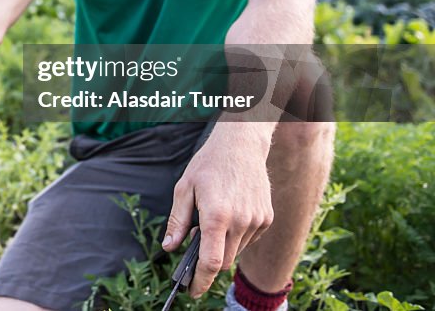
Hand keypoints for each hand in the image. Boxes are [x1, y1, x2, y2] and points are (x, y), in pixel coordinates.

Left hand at [162, 125, 273, 296]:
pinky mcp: (266, 218)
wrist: (241, 145)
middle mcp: (241, 222)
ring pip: (235, 251)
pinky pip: (248, 240)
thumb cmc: (209, 164)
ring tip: (212, 219)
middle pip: (222, 261)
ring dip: (222, 246)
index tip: (192, 291)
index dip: (200, 281)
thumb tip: (169, 247)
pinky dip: (236, 236)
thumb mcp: (184, 189)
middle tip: (196, 239)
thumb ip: (177, 221)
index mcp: (217, 216)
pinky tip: (229, 214)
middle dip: (208, 261)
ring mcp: (257, 221)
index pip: (210, 262)